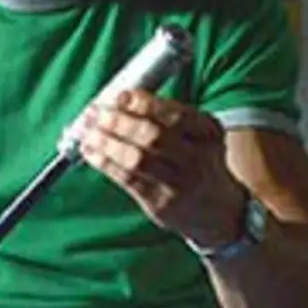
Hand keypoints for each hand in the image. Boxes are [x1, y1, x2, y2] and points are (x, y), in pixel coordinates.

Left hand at [78, 90, 245, 245]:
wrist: (219, 212)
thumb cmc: (198, 162)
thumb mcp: (198, 134)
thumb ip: (166, 115)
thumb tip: (119, 98)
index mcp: (208, 133)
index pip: (174, 114)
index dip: (143, 103)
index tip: (119, 95)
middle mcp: (197, 158)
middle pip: (153, 136)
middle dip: (119, 122)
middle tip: (96, 113)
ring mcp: (178, 184)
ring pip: (137, 159)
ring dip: (107, 143)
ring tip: (88, 132)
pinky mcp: (160, 204)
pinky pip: (127, 180)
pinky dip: (105, 163)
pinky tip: (92, 152)